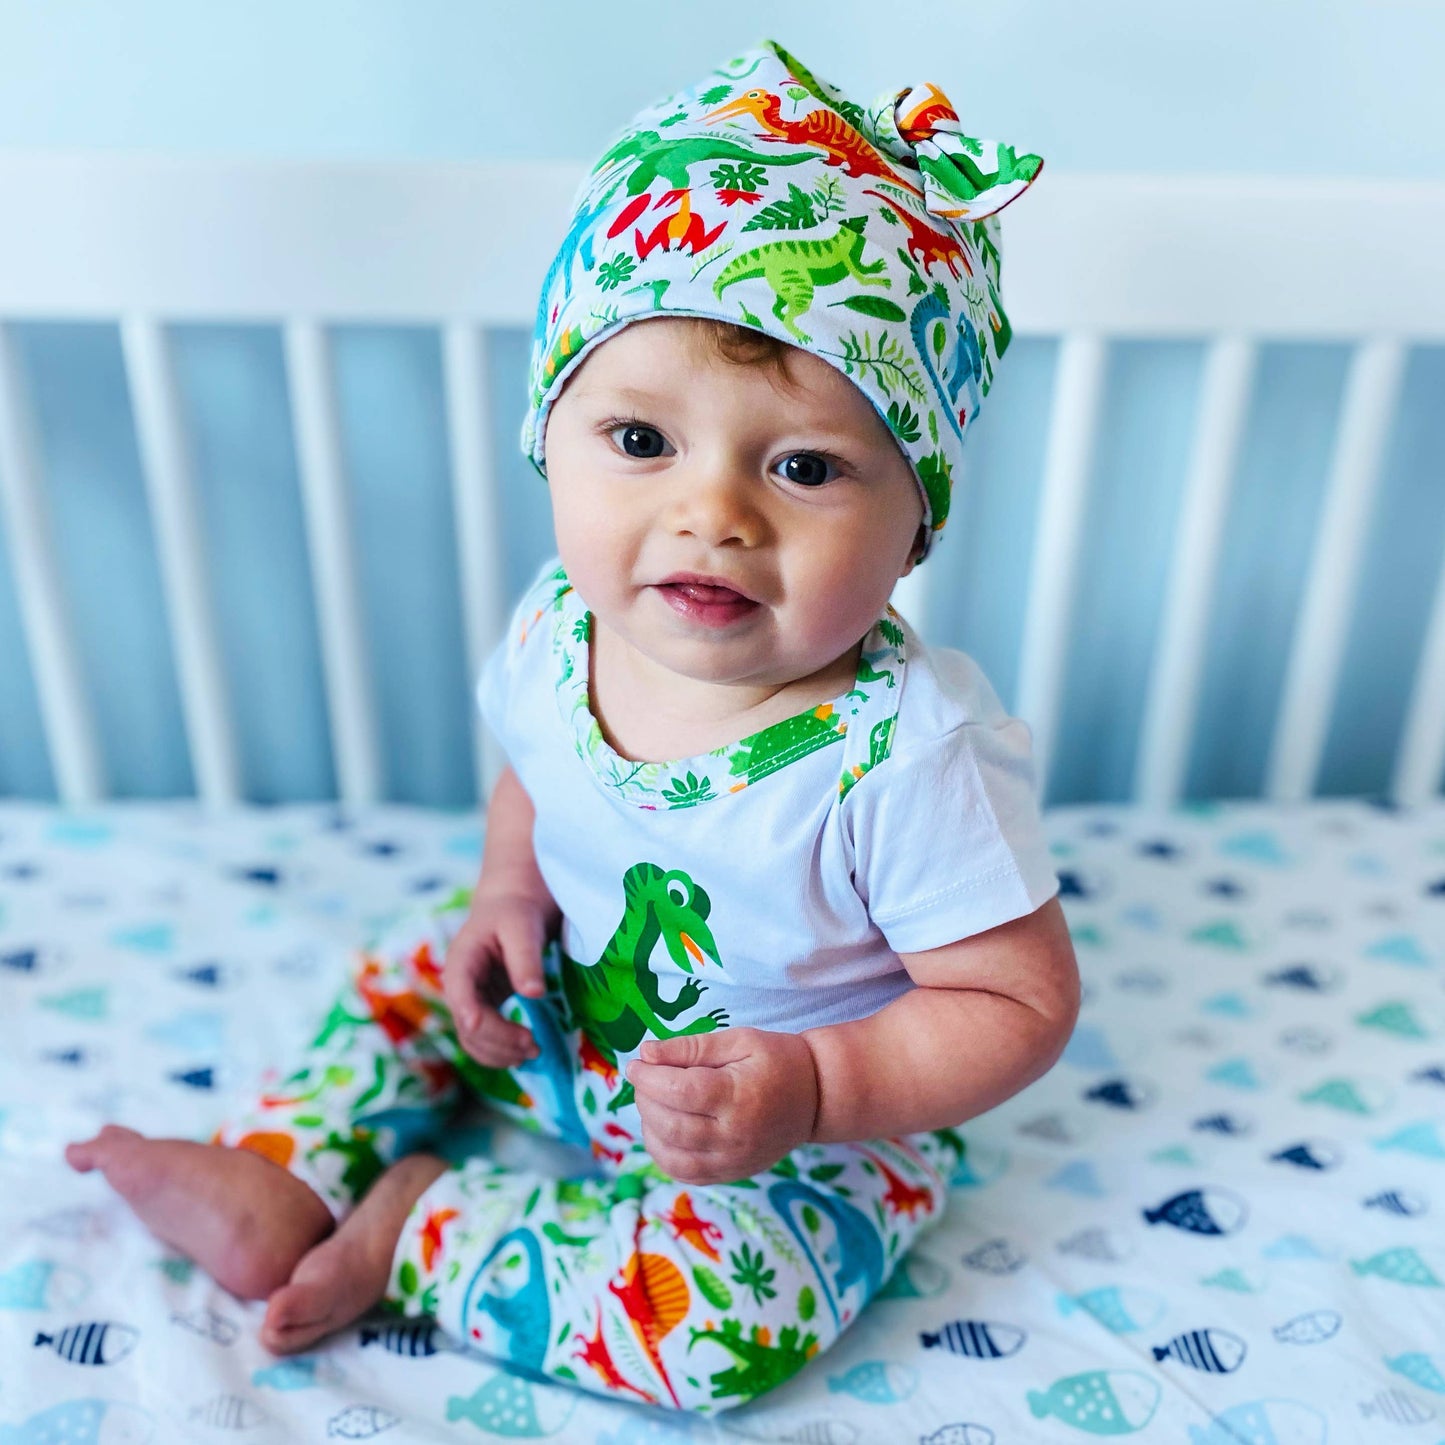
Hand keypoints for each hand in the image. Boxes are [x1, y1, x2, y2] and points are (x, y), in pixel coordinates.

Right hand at [441, 890, 549, 1068]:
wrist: (511, 911)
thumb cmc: (516, 915)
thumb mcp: (523, 929)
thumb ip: (526, 959)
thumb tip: (534, 993)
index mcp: (462, 959)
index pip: (459, 989)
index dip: (467, 1009)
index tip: (477, 1025)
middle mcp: (459, 984)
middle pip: (467, 1022)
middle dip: (498, 1039)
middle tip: (533, 1047)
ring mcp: (468, 1000)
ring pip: (472, 1039)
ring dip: (499, 1053)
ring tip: (533, 1054)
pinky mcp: (481, 1009)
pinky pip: (482, 1040)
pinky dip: (500, 1052)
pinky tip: (523, 1054)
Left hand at [625, 1028, 819, 1185]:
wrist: (817, 1098)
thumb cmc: (779, 1061)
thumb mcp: (740, 1041)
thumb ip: (692, 1048)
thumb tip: (647, 1053)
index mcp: (738, 1097)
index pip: (680, 1091)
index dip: (650, 1078)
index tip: (636, 1063)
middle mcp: (734, 1136)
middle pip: (671, 1125)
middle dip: (646, 1100)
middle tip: (643, 1079)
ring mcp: (733, 1161)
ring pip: (673, 1157)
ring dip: (650, 1129)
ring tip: (651, 1103)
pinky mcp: (731, 1174)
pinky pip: (686, 1175)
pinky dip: (664, 1155)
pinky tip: (662, 1131)